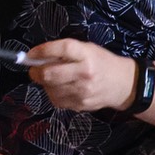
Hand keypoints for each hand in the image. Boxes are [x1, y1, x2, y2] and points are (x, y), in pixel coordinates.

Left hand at [24, 38, 144, 113]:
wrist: (123, 84)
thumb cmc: (102, 63)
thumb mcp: (87, 49)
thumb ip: (65, 52)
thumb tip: (37, 57)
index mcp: (87, 55)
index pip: (62, 49)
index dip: (42, 51)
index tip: (31, 54)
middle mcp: (85, 73)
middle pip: (49, 73)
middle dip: (36, 72)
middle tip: (35, 69)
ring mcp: (82, 91)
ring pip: (49, 89)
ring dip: (45, 84)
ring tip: (53, 79)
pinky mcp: (80, 105)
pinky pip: (56, 100)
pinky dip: (54, 94)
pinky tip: (62, 88)